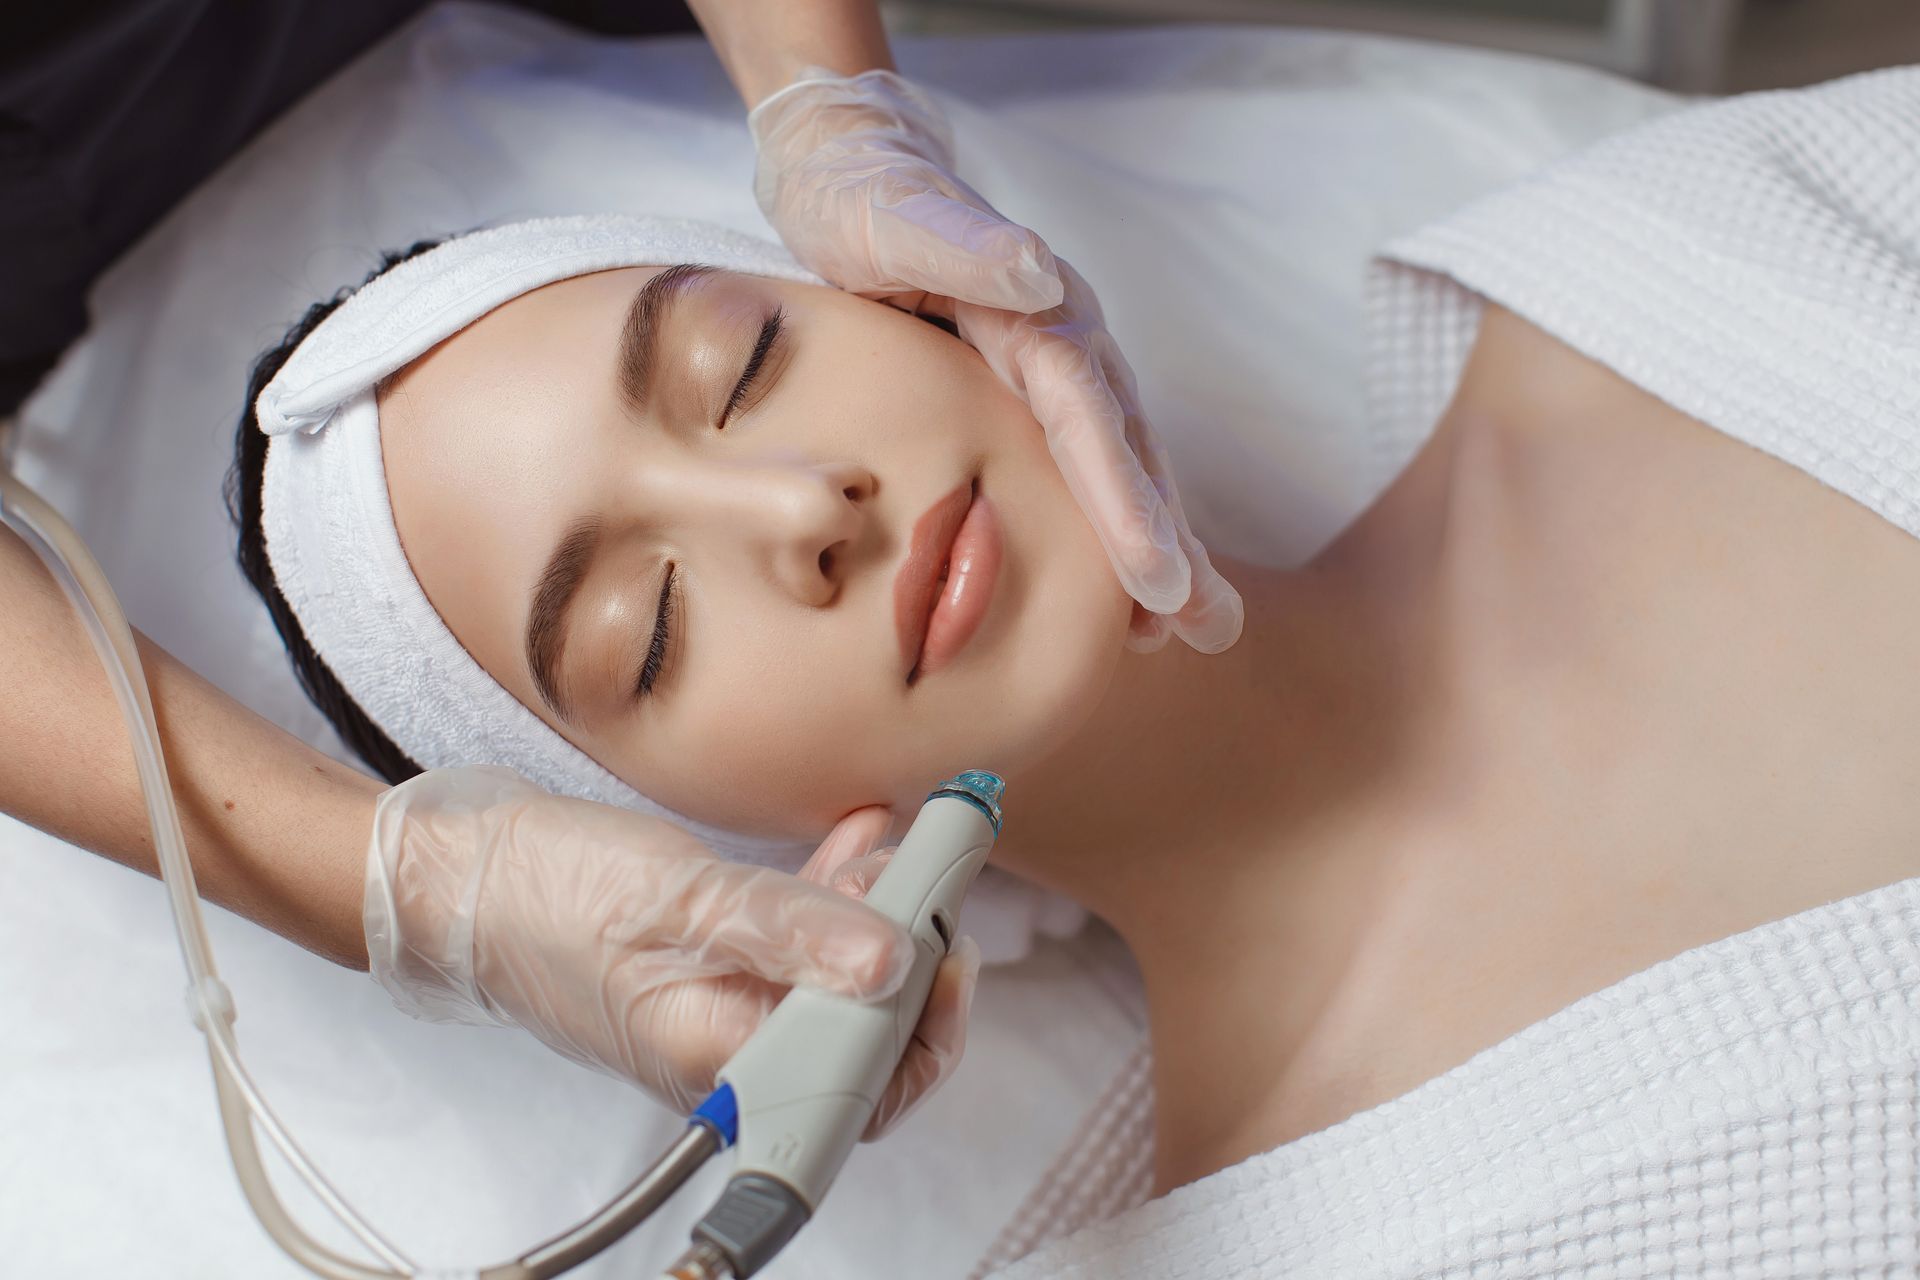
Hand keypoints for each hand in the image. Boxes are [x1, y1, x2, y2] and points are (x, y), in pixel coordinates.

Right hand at [363, 765, 977, 1126]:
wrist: (462, 879)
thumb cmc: (548, 894)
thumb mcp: (678, 898)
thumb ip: (788, 929)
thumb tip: (892, 963)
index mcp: (724, 1063)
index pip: (864, 1082)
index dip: (925, 1013)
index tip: (945, 928)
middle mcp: (737, 1055)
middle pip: (869, 1037)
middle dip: (914, 955)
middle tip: (931, 872)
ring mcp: (731, 1014)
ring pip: (845, 986)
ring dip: (883, 918)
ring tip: (892, 847)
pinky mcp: (723, 972)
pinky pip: (806, 949)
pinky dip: (840, 897)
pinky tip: (856, 841)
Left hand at [750, 68, 1242, 653]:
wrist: (849, 167)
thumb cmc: (862, 198)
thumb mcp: (894, 217)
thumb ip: (959, 243)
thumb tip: (1035, 271)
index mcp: (1037, 313)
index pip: (1088, 417)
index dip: (1123, 499)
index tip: (1156, 574)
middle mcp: (1065, 343)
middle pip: (1127, 452)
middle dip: (1168, 541)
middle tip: (1206, 625)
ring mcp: (1057, 369)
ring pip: (1120, 465)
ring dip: (1160, 545)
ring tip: (1197, 627)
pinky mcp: (1035, 391)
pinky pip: (1087, 466)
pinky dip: (1115, 527)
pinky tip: (1128, 592)